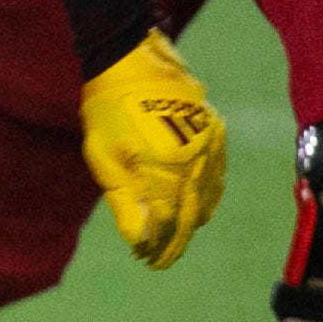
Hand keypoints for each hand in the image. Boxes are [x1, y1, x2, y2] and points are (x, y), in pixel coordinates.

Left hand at [78, 30, 225, 267]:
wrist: (131, 61)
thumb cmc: (108, 110)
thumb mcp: (104, 157)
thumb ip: (124, 200)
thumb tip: (139, 239)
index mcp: (166, 166)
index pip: (168, 219)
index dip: (159, 244)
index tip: (147, 260)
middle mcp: (196, 159)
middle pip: (191, 213)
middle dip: (175, 240)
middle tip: (159, 259)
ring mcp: (211, 145)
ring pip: (209, 197)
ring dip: (192, 221)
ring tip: (172, 238)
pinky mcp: (217, 134)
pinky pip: (217, 176)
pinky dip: (207, 197)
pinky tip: (194, 208)